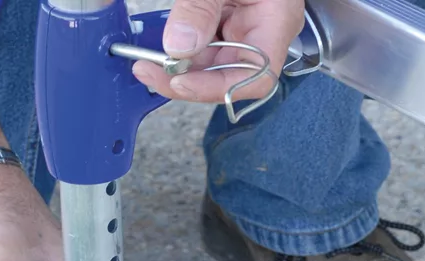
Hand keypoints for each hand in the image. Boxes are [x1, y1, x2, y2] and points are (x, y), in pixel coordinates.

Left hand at [132, 0, 304, 103]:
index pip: (254, 77)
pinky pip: (204, 48)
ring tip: (146, 62)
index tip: (178, 81)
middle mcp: (264, 32)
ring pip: (212, 66)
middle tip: (148, 70)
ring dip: (179, 68)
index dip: (216, 88)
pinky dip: (180, 51)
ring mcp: (246, 29)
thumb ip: (200, 6)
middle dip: (187, 79)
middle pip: (227, 77)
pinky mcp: (228, 23)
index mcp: (278, 20)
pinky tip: (157, 50)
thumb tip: (178, 47)